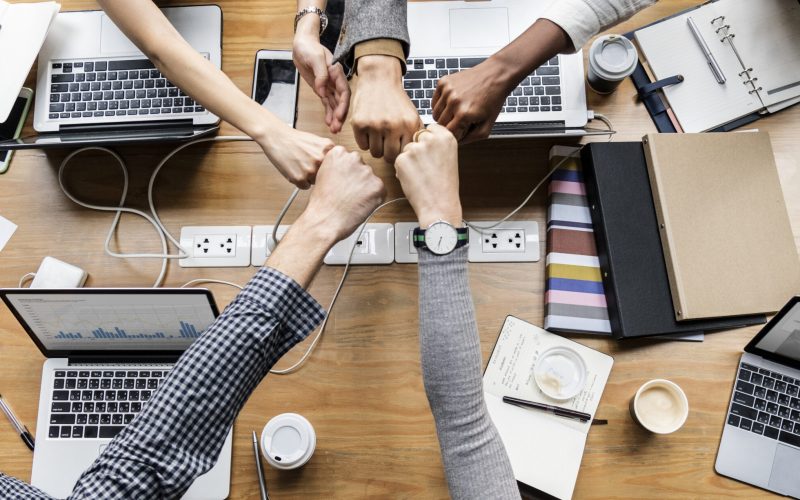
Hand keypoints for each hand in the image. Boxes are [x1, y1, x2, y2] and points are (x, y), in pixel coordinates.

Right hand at [256, 125, 333, 188]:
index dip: (328, 167)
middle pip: (326, 175)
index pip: (336, 166)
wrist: (277, 137)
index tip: (324, 168)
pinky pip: (305, 186)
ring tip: (300, 165)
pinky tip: (295, 170)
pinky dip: (300, 181)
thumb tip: (339, 167)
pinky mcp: (299, 178)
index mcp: (329, 149)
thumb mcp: (319, 142)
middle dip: (319, 172)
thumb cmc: (296, 140)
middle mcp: (321, 159)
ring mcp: (310, 170)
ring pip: (316, 182)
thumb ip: (329, 154)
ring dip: (309, 177)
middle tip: (308, 164)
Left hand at [293, 16, 349, 132]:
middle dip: (340, 115)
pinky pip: (327, 103)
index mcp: (336, 72)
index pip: (344, 91)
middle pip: (341, 101)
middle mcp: (335, 80)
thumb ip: (321, 74)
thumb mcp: (315, 58)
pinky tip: (329, 123)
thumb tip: (322, 90)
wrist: (302, 45)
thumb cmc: (309, 48)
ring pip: (334, 104)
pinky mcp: (321, 89)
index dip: (343, 105)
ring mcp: (328, 85)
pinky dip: (328, 113)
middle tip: (337, 128)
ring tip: (334, 130)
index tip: (339, 116)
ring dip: (335, 117)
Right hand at [298, 146, 385, 241]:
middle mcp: (354, 158)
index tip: (342, 181)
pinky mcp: (378, 186)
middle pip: (362, 167)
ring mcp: (367, 172)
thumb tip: (349, 170)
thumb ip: (337, 167)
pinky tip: (360, 205)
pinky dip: (373, 199)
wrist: (326, 220)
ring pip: (371, 180)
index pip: (350, 158)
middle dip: (358, 179)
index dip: (347, 173)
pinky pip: (380, 191)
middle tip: (348, 193)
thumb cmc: (322, 203)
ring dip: (366, 189)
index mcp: (338, 153)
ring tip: (352, 201)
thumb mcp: (323, 175)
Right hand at [350, 55, 420, 162]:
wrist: (379, 79)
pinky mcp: (359, 123)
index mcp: (409, 124)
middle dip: (388, 153)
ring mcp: (374, 125)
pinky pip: (362, 146)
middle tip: (387, 144)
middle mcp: (392, 126)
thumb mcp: (412, 115)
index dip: (401, 152)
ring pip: (375, 153)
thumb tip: (417, 154)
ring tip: (378, 136)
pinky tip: (369, 131)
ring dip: (376, 147)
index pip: (405, 153)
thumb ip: (416, 135)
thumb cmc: (396, 100)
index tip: (398, 148)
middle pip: (389, 157)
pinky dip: (365, 141)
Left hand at [394, 124, 461, 227]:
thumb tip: (422, 139)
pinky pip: (398, 161)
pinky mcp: (402, 159)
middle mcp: (431, 139)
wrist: (439, 205)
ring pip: (406, 150)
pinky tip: (414, 180)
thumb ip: (437, 145)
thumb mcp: (449, 158)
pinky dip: (403, 170)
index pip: (430, 129)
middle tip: (426, 167)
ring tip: (422, 176)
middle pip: (417, 138)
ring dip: (409, 161)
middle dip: (418, 150)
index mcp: (446, 137)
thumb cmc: (445, 186)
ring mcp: (415, 148)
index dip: (428, 142)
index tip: (431, 152)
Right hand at [432, 58, 513, 143]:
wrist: (495, 75)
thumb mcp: (487, 127)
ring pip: (435, 113)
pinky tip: (452, 102)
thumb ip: (470, 139)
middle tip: (462, 120)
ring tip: (457, 111)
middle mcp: (453, 101)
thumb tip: (455, 143)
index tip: (463, 130)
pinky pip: (434, 101)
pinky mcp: (443, 82)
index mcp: (464, 114)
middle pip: (440, 124)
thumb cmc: (493, 100)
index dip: (455, 134)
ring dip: (444, 115)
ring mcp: (447, 90)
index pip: (448, 134)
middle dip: (449, 125)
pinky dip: (441, 104)